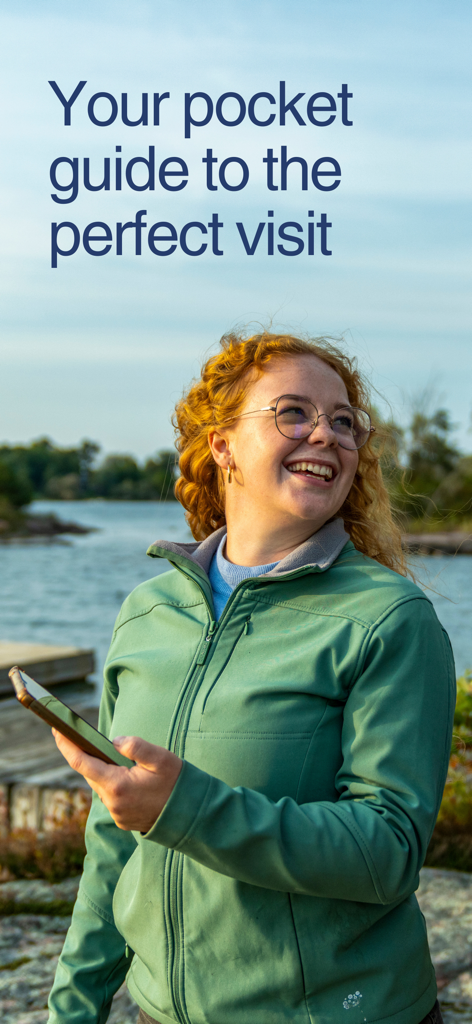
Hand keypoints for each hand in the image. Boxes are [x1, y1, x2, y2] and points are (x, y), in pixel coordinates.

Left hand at [52, 731, 182, 832]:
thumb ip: (137, 746)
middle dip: (82, 754)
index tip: (56, 729)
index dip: (66, 745)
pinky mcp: (122, 819)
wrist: (191, 815)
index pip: (81, 763)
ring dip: (99, 769)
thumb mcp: (161, 758)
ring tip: (99, 751)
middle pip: (89, 773)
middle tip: (75, 734)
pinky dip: (110, 782)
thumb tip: (114, 742)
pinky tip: (117, 772)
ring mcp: (116, 813)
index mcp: (117, 785)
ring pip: (99, 785)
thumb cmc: (176, 783)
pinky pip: (110, 796)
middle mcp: (112, 802)